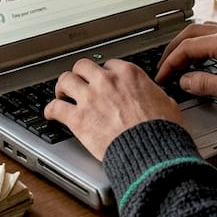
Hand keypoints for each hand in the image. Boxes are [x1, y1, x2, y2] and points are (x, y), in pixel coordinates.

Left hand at [44, 58, 180, 159]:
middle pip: (83, 66)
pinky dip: (50, 110)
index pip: (109, 65)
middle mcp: (106, 81)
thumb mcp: (166, 103)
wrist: (151, 151)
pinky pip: (55, 108)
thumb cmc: (161, 131)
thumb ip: (155, 95)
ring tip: (61, 93)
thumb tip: (157, 97)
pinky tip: (50, 114)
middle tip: (79, 82)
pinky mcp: (78, 118)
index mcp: (128, 74)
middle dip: (80, 74)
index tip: (103, 80)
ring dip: (62, 87)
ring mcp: (90, 98)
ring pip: (65, 80)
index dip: (105, 73)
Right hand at [156, 22, 216, 111]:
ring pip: (204, 31)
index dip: (170, 63)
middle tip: (163, 67)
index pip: (187, 47)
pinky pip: (216, 35)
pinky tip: (202, 58)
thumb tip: (184, 81)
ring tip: (178, 62)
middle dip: (173, 49)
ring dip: (187, 45)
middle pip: (191, 33)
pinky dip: (202, 45)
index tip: (161, 77)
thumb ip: (205, 85)